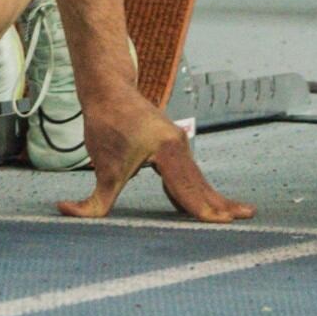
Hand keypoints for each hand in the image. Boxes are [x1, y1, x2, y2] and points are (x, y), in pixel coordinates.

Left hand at [57, 84, 253, 225]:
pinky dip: (197, 189)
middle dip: (222, 204)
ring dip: (213, 197)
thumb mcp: (101, 167)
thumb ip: (92, 200)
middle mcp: (179, 145)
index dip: (204, 209)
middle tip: (247, 216)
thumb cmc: (106, 125)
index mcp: (167, 150)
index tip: (223, 223)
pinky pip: (188, 172)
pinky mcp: (172, 145)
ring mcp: (178, 144)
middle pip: (201, 183)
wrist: (110, 92)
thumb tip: (69, 213)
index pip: (188, 188)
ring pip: (197, 177)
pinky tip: (203, 202)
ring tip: (235, 213)